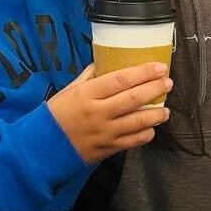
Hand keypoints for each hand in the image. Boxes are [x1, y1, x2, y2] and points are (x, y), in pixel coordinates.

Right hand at [48, 63, 171, 162]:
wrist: (43, 148)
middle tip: (167, 83)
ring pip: (138, 122)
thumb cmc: (56, 115)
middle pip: (134, 98)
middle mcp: (98, 112)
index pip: (121, 79)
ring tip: (166, 110)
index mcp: (87, 94)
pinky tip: (151, 129)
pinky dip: (146, 134)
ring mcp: (105, 132)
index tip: (159, 67)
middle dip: (155, 89)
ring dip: (156, 115)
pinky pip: (133, 141)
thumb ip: (89, 76)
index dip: (143, 72)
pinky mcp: (108, 149)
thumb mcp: (69, 90)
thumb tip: (106, 62)